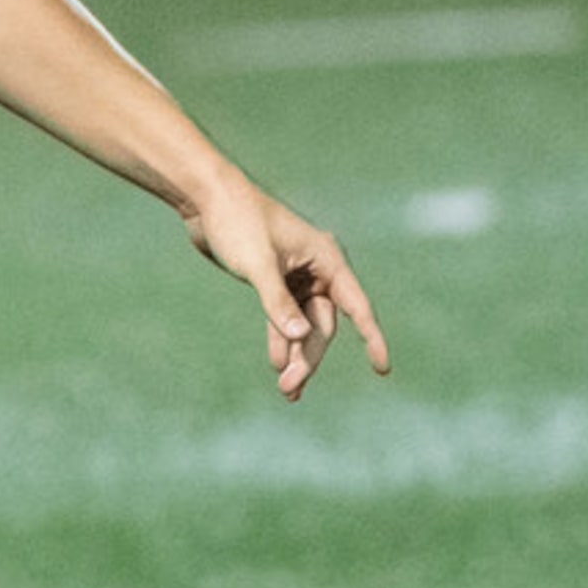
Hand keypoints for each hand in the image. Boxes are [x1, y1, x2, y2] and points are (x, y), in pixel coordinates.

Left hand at [189, 186, 390, 401]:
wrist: (205, 198)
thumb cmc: (236, 221)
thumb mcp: (258, 264)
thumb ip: (278, 302)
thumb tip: (298, 338)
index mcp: (325, 257)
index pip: (356, 305)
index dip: (372, 337)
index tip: (382, 368)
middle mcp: (317, 267)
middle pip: (322, 323)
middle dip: (308, 356)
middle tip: (289, 388)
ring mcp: (296, 274)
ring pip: (304, 324)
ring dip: (294, 353)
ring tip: (286, 389)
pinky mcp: (275, 279)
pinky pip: (285, 316)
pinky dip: (281, 338)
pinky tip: (277, 363)